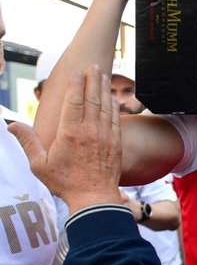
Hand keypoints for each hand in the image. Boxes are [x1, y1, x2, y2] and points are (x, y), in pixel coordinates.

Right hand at [8, 66, 122, 212]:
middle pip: (92, 99)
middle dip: (93, 80)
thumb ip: (28, 142)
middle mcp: (91, 131)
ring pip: (106, 107)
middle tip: (94, 66)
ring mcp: (106, 136)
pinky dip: (114, 107)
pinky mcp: (116, 144)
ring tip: (103, 76)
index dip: (77, 84)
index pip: (74, 101)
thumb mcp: (39, 164)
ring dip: (104, 90)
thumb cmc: (64, 182)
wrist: (94, 198)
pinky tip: (113, 99)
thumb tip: (12, 125)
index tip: (78, 72)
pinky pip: (116, 120)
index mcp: (71, 132)